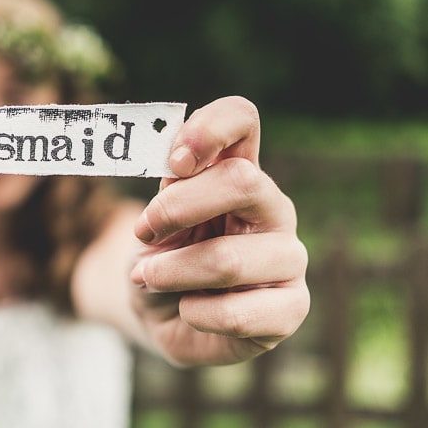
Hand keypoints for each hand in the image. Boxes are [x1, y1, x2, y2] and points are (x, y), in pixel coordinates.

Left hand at [130, 96, 308, 365]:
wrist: (163, 315)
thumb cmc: (162, 259)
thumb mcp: (154, 221)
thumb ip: (170, 192)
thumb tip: (177, 167)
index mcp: (237, 170)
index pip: (241, 118)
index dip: (209, 129)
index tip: (174, 163)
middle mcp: (271, 206)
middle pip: (241, 181)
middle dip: (176, 209)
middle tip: (142, 233)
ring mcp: (289, 256)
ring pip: (228, 258)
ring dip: (171, 272)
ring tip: (149, 278)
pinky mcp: (292, 307)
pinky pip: (238, 313)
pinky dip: (195, 312)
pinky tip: (189, 310)